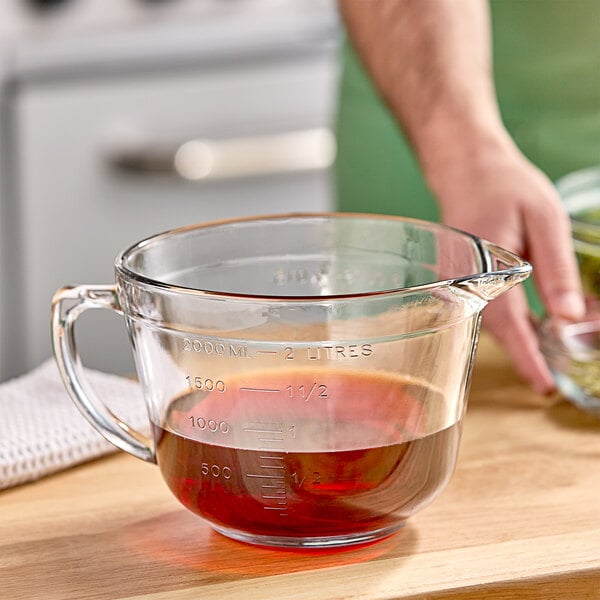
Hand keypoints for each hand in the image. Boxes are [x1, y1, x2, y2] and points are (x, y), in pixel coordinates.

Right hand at [430, 140, 584, 393]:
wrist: (467, 171)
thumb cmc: (505, 188)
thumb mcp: (544, 220)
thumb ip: (556, 269)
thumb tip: (569, 317)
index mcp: (485, 268)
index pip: (508, 324)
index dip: (528, 358)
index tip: (546, 386)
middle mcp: (464, 282)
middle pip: (498, 331)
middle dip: (530, 355)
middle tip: (558, 373)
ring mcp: (459, 284)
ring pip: (493, 325)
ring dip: (525, 341)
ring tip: (554, 352)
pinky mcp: (463, 283)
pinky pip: (489, 311)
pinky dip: (517, 324)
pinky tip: (539, 324)